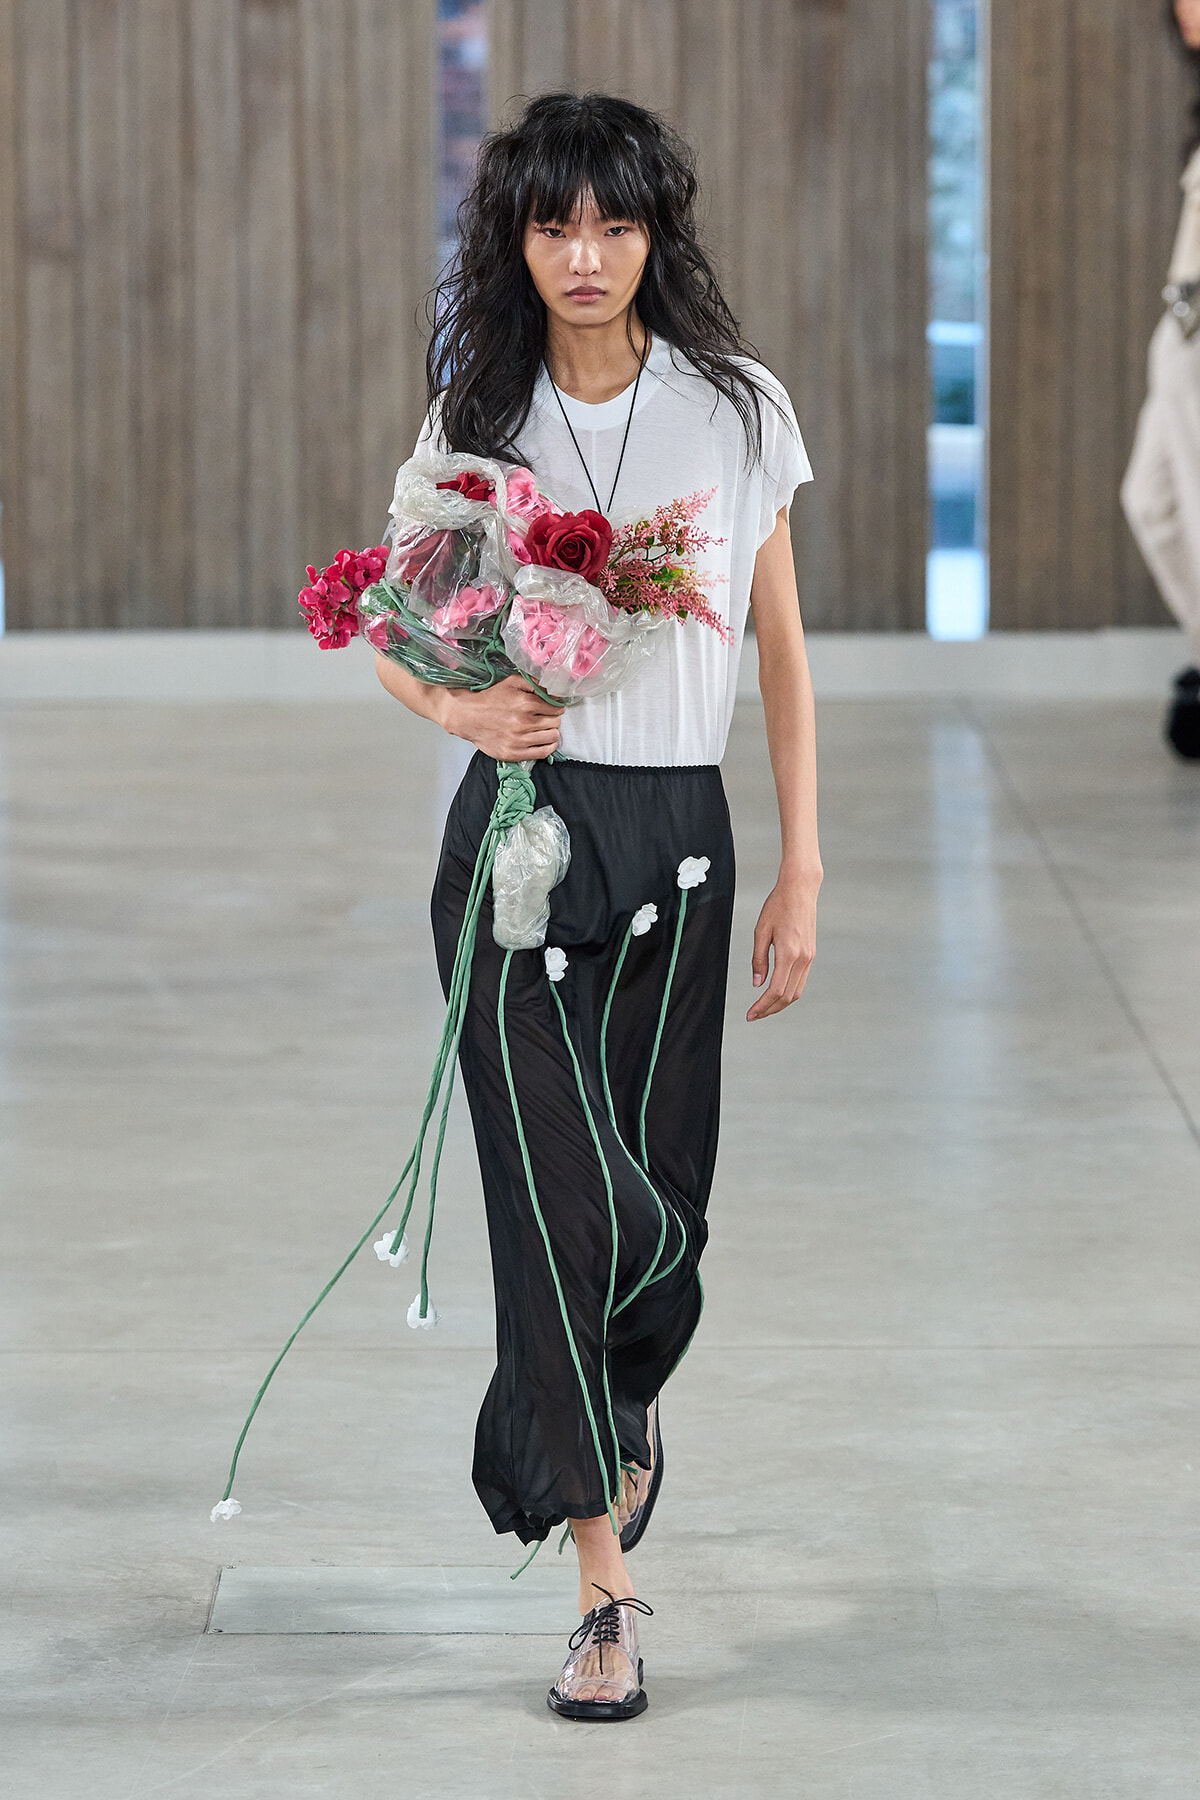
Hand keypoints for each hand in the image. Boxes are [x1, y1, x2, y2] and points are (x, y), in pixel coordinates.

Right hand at [441, 675, 562, 761]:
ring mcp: (519, 740)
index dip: (557, 707)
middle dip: (554, 718)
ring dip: (551, 732)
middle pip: (556, 723)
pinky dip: (548, 746)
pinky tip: (543, 741)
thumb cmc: (489, 699)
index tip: (553, 708)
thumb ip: (534, 684)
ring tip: (544, 728)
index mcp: (525, 703)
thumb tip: (554, 691)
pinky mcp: (514, 753)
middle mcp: (523, 723)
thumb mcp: (512, 682)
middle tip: (546, 717)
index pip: (556, 708)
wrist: (467, 716)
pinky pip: (543, 753)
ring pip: (552, 737)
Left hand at [747, 871, 818, 1020]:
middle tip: (754, 1015)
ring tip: (763, 1008)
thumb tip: (757, 983)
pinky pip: (800, 980)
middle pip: (787, 996)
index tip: (750, 1014)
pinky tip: (776, 992)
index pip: (775, 990)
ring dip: (780, 1003)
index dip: (762, 1006)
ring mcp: (809, 957)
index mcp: (789, 953)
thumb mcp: (761, 931)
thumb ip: (758, 959)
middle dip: (770, 1010)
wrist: (801, 889)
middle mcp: (803, 958)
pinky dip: (788, 991)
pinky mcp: (811, 954)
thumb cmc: (778, 905)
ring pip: (796, 991)